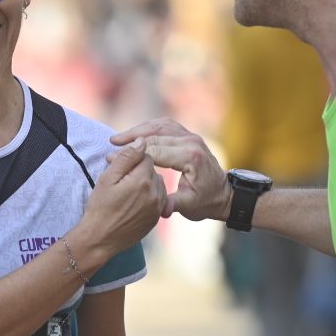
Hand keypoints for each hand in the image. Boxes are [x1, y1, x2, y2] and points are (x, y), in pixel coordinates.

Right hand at [80, 142, 168, 256]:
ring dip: (146, 182)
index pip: (146, 156)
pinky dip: (149, 196)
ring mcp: (158, 206)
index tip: (118, 167)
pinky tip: (134, 202)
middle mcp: (155, 192)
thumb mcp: (107, 179)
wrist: (100, 238)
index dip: (131, 159)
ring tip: (127, 192)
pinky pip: (158, 198)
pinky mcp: (157, 217)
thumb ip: (126, 158)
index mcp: (143, 180)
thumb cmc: (100, 207)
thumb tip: (142, 141)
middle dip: (139, 170)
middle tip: (121, 181)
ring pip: (157, 183)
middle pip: (153, 169)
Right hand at [111, 119, 229, 221]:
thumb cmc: (206, 202)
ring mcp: (191, 136)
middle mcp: (191, 141)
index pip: (156, 151)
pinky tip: (136, 133)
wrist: (224, 194)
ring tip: (119, 138)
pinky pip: (166, 125)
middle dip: (132, 140)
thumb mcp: (190, 206)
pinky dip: (149, 127)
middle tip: (111, 146)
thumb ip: (174, 204)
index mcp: (190, 157)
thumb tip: (162, 209)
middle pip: (155, 135)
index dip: (133, 155)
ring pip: (159, 126)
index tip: (113, 159)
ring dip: (138, 130)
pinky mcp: (188, 135)